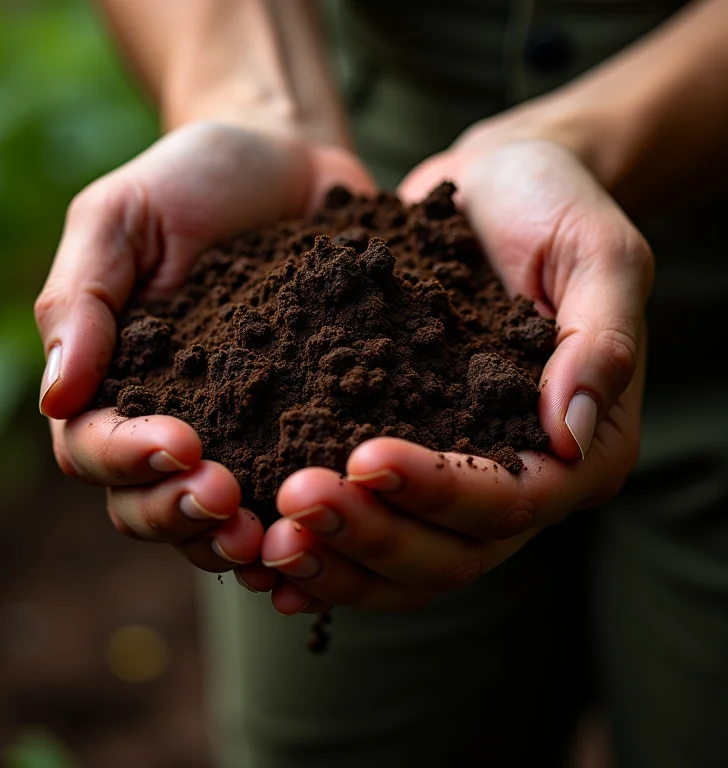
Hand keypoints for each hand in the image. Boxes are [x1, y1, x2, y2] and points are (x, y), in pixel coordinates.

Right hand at [35, 121, 373, 575]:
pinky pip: (295, 489)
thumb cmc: (195, 180)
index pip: (95, 445)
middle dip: (182, 514)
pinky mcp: (304, 424)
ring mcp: (242, 431)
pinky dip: (304, 523)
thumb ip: (82, 301)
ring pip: (219, 518)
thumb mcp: (122, 217)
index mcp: (117, 379)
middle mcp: (175, 419)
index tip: (180, 445)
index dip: (128, 460)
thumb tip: (55, 397)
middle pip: (150, 503)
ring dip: (238, 539)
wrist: (289, 163)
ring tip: (276, 538)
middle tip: (227, 502)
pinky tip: (332, 531)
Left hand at [260, 126, 652, 613]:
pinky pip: (375, 528)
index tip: (363, 457)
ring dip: (339, 562)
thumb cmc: (551, 208)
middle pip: (454, 554)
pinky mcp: (415, 464)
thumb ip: (601, 338)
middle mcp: (526, 481)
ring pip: (408, 563)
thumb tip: (569, 434)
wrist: (493, 193)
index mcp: (584, 446)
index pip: (516, 500)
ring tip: (267, 540)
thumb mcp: (597, 251)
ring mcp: (465, 481)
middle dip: (373, 537)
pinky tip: (266, 553)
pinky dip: (327, 552)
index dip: (442, 492)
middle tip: (295, 504)